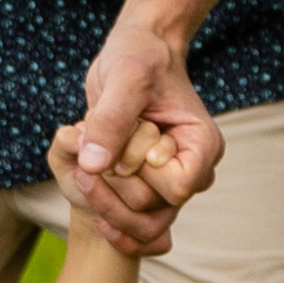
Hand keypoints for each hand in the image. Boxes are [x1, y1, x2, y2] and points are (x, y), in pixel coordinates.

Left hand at [71, 13, 224, 255]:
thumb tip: (92, 165)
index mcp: (201, 144)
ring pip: (145, 225)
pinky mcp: (151, 187)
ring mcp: (172, 182)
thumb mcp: (125, 78)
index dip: (140, 172)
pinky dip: (115, 223)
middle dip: (114, 184)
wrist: (134, 55)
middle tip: (93, 146)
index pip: (177, 186)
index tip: (123, 140)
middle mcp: (194, 169)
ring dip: (107, 206)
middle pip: (153, 209)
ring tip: (82, 176)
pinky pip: (139, 227)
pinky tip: (95, 212)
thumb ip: (111, 120)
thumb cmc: (138, 58)